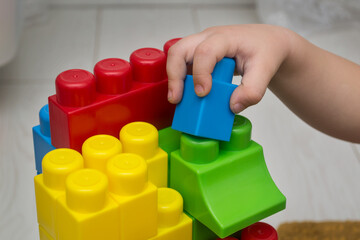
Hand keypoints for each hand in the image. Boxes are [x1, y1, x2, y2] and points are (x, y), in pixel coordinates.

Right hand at [166, 24, 292, 112]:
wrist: (267, 42)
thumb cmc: (265, 50)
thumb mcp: (265, 71)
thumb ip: (252, 91)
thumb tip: (232, 106)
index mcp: (225, 38)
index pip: (205, 52)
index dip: (200, 73)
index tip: (203, 93)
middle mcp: (208, 38)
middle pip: (179, 50)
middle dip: (175, 75)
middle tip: (176, 98)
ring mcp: (201, 45)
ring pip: (176, 56)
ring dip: (174, 78)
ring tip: (177, 99)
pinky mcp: (198, 55)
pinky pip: (183, 65)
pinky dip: (181, 80)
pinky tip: (186, 96)